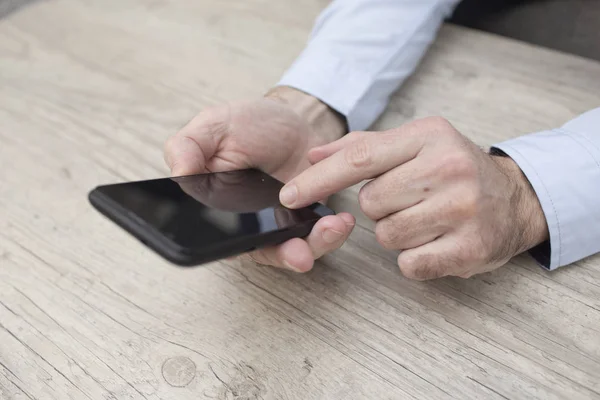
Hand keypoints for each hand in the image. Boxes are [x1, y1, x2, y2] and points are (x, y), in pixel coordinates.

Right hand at [164, 87, 354, 271]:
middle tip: (301, 253)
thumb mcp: (213, 126)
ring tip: (331, 228)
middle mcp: (245, 224)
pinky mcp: (306, 220)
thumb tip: (177, 174)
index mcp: (214, 207)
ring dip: (314, 246)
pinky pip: (316, 237)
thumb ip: (187, 146)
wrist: (294, 120)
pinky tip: (340, 221)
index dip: (231, 248)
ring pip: (292, 250)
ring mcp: (278, 224)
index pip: (216, 239)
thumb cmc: (249, 125)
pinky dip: (330, 233)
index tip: (251, 242)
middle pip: (260, 251)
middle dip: (284, 255)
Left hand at [279, 117, 548, 279]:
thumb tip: (312, 155)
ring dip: (397, 232)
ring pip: (388, 235)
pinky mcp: (471, 247)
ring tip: (426, 219)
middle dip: (380, 207)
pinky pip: (410, 263)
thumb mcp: (414, 144)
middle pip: (371, 203)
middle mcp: (448, 167)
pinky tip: (436, 241)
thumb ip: (362, 147)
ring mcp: (463, 208)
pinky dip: (414, 258)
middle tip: (410, 200)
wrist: (514, 199)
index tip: (289, 195)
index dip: (319, 180)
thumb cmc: (453, 169)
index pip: (360, 158)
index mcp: (428, 136)